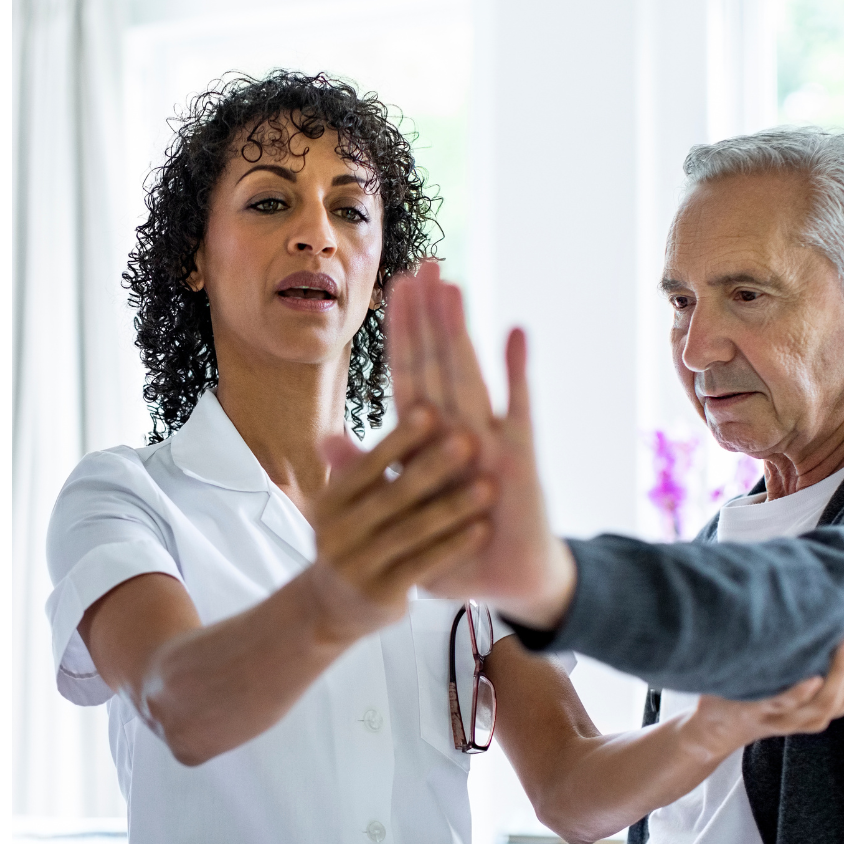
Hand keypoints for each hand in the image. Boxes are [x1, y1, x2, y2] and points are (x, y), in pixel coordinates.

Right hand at [301, 404, 493, 642]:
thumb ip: (352, 470)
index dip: (400, 439)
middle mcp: (338, 535)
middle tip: (469, 440)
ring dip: (454, 507)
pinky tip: (482, 528)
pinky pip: (425, 564)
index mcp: (329, 504)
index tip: (432, 410)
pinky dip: (455, 545)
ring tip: (489, 486)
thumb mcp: (343, 507)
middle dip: (433, 467)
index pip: (367, 466)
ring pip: (413, 531)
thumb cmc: (353, 540)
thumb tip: (332, 434)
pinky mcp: (382, 595)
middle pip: (392, 496)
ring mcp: (359, 567)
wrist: (334, 608)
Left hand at [385, 262, 574, 624]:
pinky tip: (514, 332)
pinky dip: (515, 371)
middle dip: (429, 314)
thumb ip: (367, 471)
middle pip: (438, 361)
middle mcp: (460, 427)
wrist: (506, 579)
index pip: (410, 374)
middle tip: (422, 264)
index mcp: (430, 439)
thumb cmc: (454, 545)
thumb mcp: (400, 508)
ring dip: (459, 329)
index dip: (402, 333)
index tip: (395, 288)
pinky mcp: (519, 455)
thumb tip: (323, 438)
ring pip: (468, 373)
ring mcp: (491, 436)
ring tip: (451, 284)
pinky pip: (517, 406)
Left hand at [682, 596, 843, 750]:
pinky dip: (800, 692)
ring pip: (828, 699)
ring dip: (842, 667)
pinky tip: (811, 675)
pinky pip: (785, 705)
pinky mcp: (762, 715)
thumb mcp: (821, 688)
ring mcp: (793, 716)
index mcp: (839, 699)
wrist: (722, 725)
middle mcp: (822, 711)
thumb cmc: (776, 695)